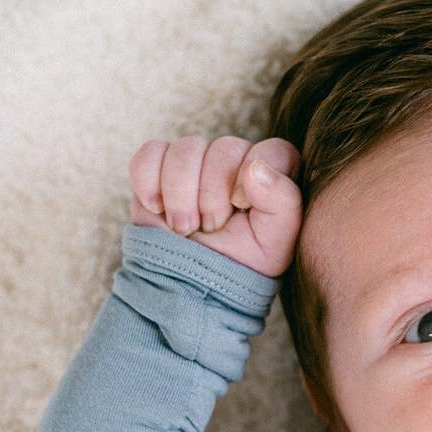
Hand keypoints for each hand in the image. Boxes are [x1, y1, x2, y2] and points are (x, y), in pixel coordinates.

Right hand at [128, 135, 302, 278]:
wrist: (193, 283)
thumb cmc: (242, 262)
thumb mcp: (276, 243)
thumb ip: (282, 201)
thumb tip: (255, 167)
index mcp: (272, 174)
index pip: (272, 150)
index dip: (253, 172)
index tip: (239, 205)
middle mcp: (235, 160)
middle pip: (224, 148)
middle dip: (212, 194)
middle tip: (210, 227)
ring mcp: (196, 160)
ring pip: (185, 150)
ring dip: (180, 194)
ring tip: (185, 227)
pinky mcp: (158, 166)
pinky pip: (150, 154)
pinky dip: (149, 182)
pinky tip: (157, 209)